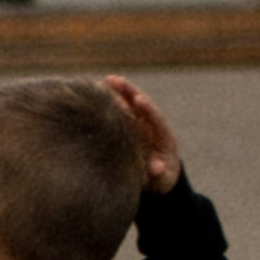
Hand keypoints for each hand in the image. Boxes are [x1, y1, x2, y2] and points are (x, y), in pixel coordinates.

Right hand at [102, 75, 181, 192]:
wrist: (158, 178)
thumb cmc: (161, 179)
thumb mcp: (162, 179)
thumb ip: (159, 173)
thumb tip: (156, 168)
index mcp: (163, 136)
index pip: (156, 118)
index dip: (148, 109)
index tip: (139, 100)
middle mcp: (150, 126)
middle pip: (140, 104)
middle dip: (129, 92)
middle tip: (115, 80)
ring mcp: (139, 124)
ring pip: (129, 104)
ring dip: (118, 92)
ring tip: (104, 81)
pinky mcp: (128, 127)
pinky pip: (119, 112)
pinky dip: (110, 102)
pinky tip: (96, 93)